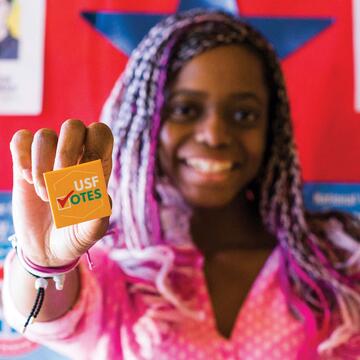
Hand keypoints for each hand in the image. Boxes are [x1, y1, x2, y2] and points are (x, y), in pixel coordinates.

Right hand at [10, 120, 112, 266]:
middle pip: (73, 126)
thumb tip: (99, 196)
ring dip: (42, 168)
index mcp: (98, 165)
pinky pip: (21, 139)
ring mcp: (49, 157)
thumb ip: (98, 217)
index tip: (83, 178)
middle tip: (61, 186)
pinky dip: (22, 158)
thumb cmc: (75, 235)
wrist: (46, 247)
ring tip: (46, 195)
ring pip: (44, 135)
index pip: (100, 133)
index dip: (93, 148)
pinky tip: (27, 179)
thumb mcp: (90, 232)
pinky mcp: (25, 162)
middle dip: (65, 154)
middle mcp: (75, 155)